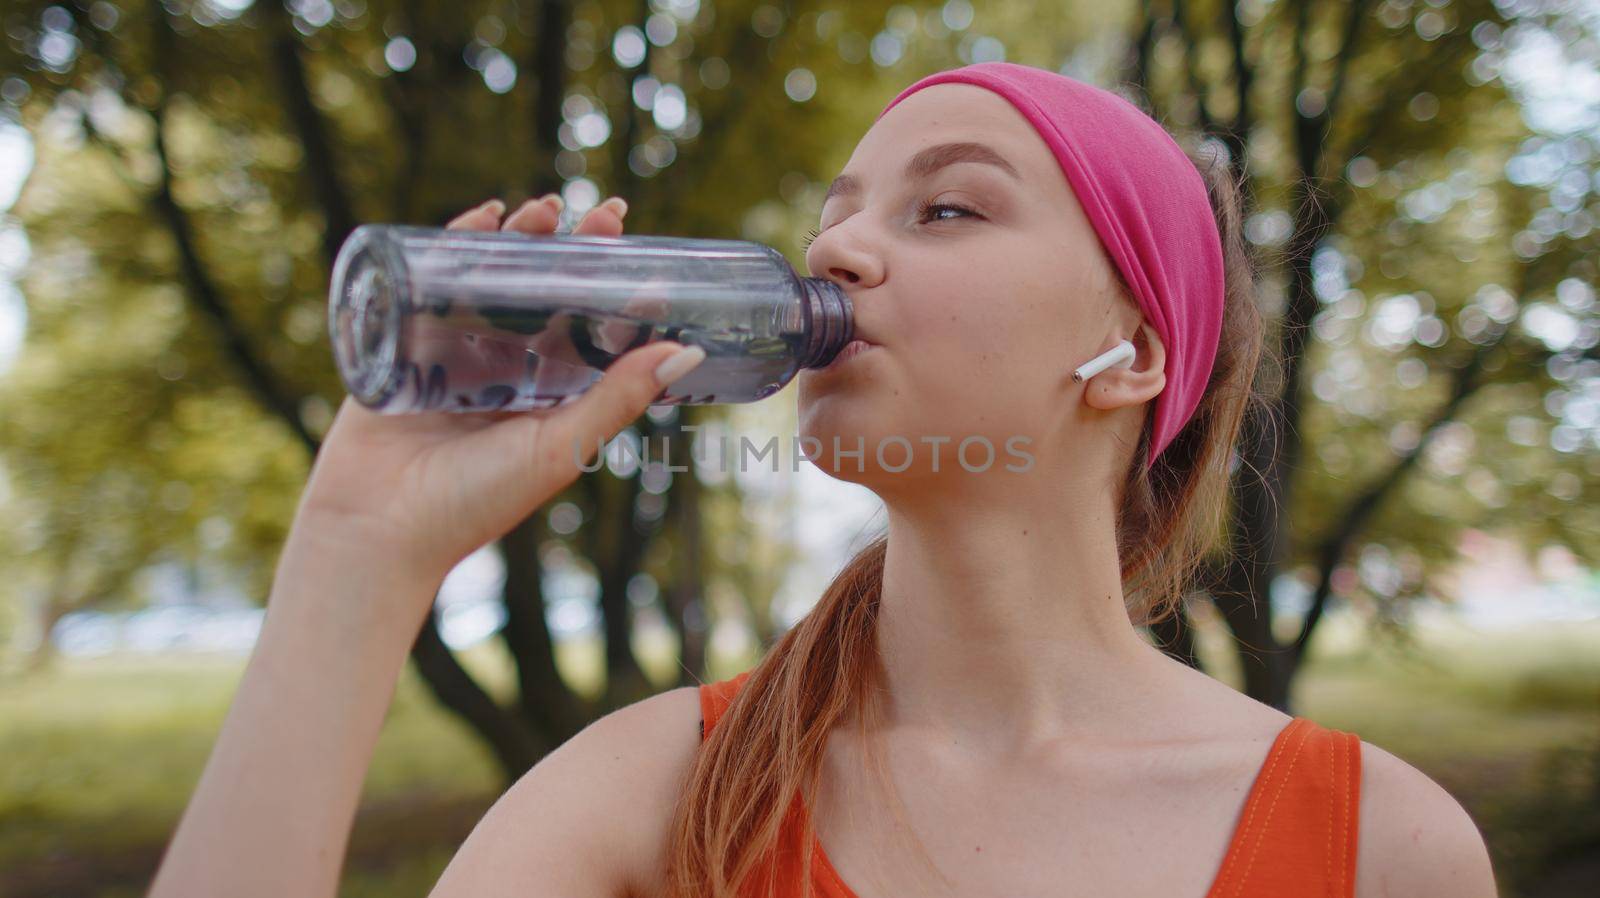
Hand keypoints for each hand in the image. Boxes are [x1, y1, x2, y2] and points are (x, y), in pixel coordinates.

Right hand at [292, 195, 705, 592]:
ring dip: (522, 241)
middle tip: (606, 213)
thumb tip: (688, 351)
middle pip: (547, 296)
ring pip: (496, 282)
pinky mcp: (408, 343)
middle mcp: (507, 372)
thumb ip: (619, 398)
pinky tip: (483, 218)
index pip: (591, 330)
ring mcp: (456, 354)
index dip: (616, 289)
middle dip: (575, 251)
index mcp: (548, 398)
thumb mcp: (560, 445)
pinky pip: (435, 283)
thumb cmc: (476, 501)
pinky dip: (457, 246)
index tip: (643, 252)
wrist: (378, 527)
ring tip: (546, 209)